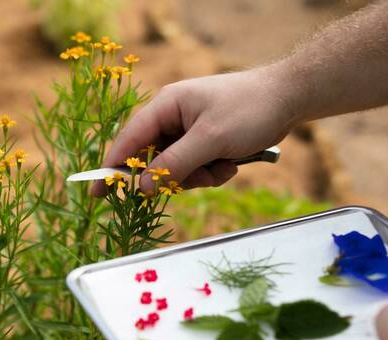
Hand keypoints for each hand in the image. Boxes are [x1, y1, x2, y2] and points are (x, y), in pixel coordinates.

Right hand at [92, 65, 297, 194]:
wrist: (289, 98)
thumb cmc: (248, 110)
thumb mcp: (209, 140)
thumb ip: (173, 164)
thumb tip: (141, 187)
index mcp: (165, 106)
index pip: (128, 140)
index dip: (112, 168)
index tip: (98, 194)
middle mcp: (172, 117)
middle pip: (153, 159)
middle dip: (174, 175)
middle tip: (196, 178)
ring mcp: (189, 129)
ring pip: (176, 168)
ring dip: (199, 175)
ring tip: (222, 166)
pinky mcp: (205, 140)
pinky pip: (196, 167)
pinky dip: (212, 171)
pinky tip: (232, 163)